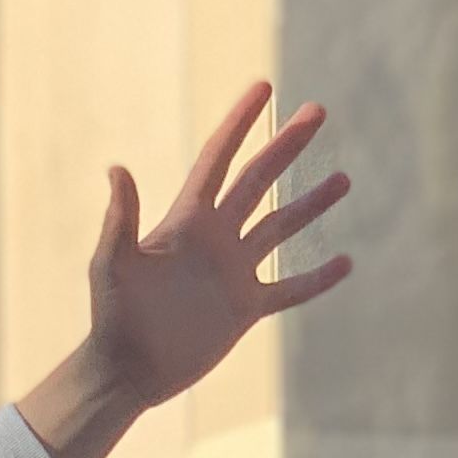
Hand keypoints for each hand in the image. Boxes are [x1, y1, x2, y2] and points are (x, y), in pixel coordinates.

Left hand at [13, 83, 352, 457]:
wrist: (127, 370)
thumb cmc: (112, 316)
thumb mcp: (113, 264)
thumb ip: (121, 219)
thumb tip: (116, 169)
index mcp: (186, 220)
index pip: (218, 158)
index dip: (240, 122)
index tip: (263, 87)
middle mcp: (215, 238)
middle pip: (258, 179)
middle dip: (287, 145)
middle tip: (318, 111)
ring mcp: (234, 271)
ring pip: (281, 228)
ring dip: (311, 205)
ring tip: (343, 180)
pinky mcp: (245, 308)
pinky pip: (289, 290)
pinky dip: (316, 279)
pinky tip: (345, 262)